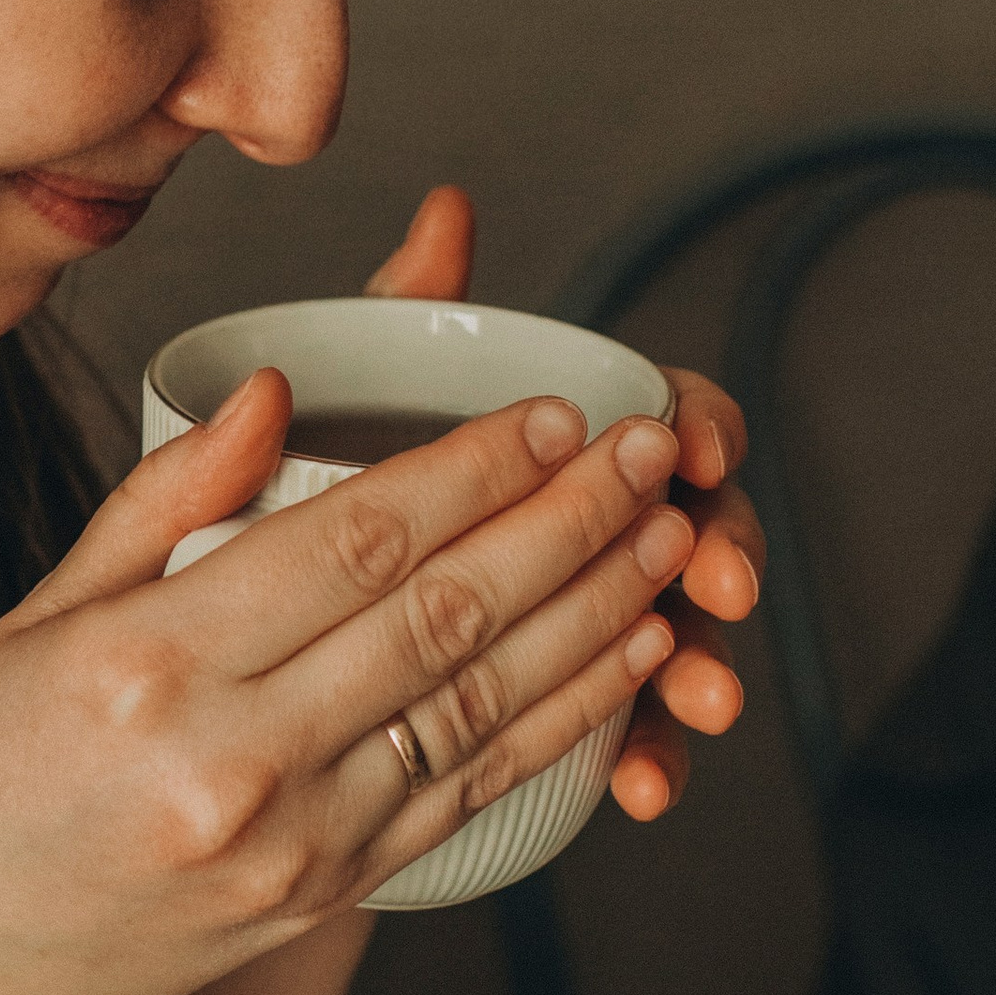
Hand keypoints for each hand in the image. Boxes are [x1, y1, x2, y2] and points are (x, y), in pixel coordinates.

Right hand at [0, 349, 693, 994]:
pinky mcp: (330, 890)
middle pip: (439, 615)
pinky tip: (623, 651)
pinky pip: (472, 786)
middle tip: (649, 447)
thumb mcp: (34, 619)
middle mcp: (231, 759)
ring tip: (670, 532)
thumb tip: (275, 388)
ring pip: (481, 702)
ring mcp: (292, 839)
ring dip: (594, 610)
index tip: (551, 411)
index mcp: (145, 669)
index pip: (347, 544)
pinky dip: (564, 715)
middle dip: (566, 521)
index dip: (468, 470)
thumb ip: (161, 502)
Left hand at [366, 184, 761, 820]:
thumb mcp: (331, 400)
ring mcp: (593, 602)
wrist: (274, 628)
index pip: (657, 401)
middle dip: (715, 551)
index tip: (691, 444)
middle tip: (721, 580)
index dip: (694, 418)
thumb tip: (443, 211)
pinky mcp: (569, 695)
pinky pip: (621, 723)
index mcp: (558, 425)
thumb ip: (395, 306)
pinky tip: (642, 783)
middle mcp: (595, 509)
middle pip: (689, 520)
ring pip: (669, 630)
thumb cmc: (306, 481)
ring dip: (694, 664)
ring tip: (703, 703)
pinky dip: (640, 747)